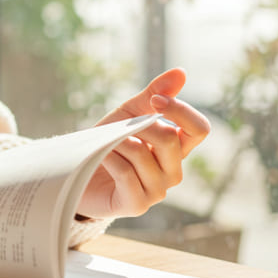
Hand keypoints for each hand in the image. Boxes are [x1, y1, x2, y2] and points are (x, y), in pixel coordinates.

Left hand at [77, 68, 210, 219]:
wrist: (78, 172)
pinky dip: (109, 157)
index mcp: (176, 149)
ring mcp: (157, 191)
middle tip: (117, 127)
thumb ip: (154, 95)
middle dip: (138, 125)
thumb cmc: (107, 143)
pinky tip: (101, 155)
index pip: (199, 129)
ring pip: (142, 154)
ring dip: (117, 141)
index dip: (181, 111)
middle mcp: (173, 171)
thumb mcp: (128, 113)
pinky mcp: (136, 205)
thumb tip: (181, 72)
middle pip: (169, 140)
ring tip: (105, 143)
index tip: (154, 99)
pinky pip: (126, 173)